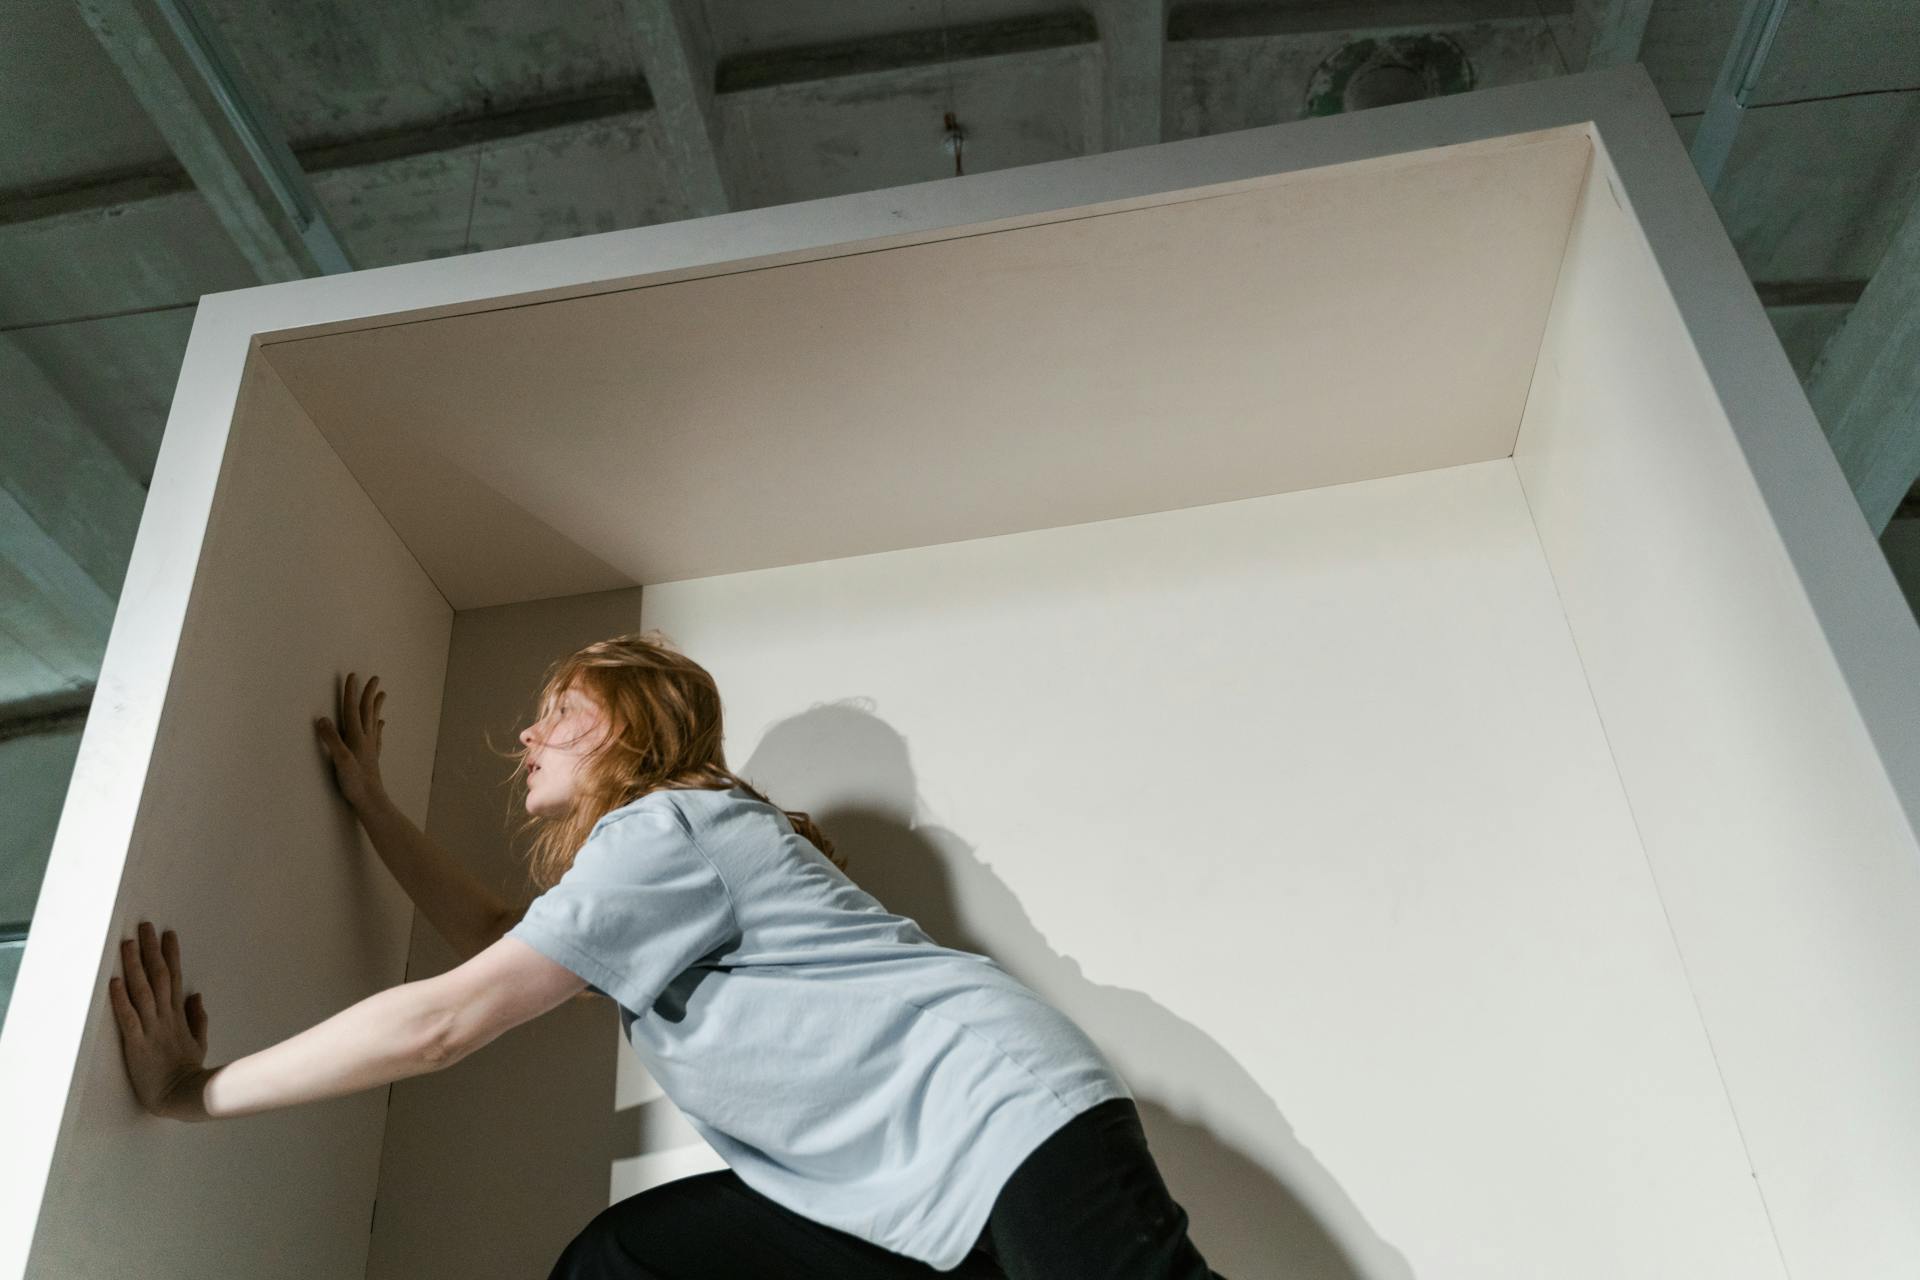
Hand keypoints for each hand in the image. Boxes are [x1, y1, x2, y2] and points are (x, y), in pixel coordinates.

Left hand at [107, 921, 210, 1119]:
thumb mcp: (199, 1042)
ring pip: (142, 990)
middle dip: (151, 950)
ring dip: (134, 966)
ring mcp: (151, 1028)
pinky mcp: (137, 1043)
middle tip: (145, 927)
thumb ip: (197, 1018)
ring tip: (128, 944)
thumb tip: (195, 995)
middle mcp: (164, 1016)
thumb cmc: (188, 1071)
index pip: (175, 978)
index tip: (168, 935)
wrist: (183, 1095)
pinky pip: (128, 1017)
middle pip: (158, 976)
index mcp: (178, 1016)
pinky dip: (120, 999)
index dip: (171, 955)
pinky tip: (114, 982)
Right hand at [316, 671, 386, 809]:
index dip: (351, 692)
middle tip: (374, 678)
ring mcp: (371, 747)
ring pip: (374, 721)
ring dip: (376, 706)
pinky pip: (377, 736)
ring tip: (382, 694)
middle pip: (367, 711)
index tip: (352, 676)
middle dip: (369, 694)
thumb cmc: (355, 783)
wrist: (371, 801)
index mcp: (357, 737)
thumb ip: (331, 739)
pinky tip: (382, 724)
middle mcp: (366, 739)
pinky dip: (378, 726)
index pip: (352, 710)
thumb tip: (322, 718)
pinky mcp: (372, 757)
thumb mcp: (340, 760)